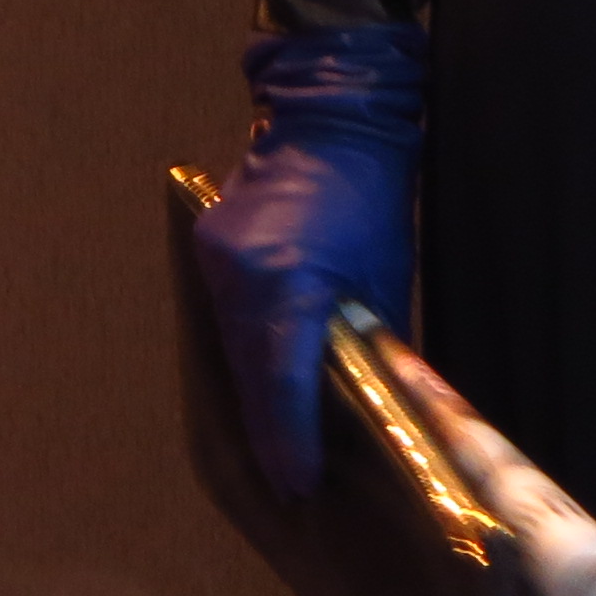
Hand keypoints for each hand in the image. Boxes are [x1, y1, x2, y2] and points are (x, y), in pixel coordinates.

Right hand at [190, 21, 424, 496]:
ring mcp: (214, 261)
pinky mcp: (207, 252)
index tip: (301, 482)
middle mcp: (238, 274)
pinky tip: (266, 387)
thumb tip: (371, 399)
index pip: (282, 379)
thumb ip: (373, 336)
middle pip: (248, 374)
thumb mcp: (388, 268)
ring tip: (284, 447)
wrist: (332, 113)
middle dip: (270, 432)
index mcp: (288, 278)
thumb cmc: (374, 188)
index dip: (292, 438)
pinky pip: (224, 321)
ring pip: (231, 352)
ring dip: (256, 398)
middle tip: (293, 482)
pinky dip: (247, 355)